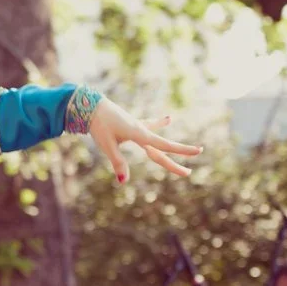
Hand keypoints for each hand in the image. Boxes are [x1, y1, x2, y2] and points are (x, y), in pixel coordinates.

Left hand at [87, 99, 201, 182]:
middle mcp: (141, 130)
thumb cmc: (98, 125)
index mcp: (139, 135)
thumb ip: (118, 162)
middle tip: (189, 173)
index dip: (181, 151)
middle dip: (175, 160)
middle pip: (161, 149)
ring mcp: (136, 125)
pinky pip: (146, 124)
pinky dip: (156, 123)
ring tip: (170, 119)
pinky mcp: (129, 123)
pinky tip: (167, 119)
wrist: (88, 105)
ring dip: (164, 131)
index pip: (164, 147)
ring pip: (155, 133)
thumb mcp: (107, 145)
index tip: (198, 151)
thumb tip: (124, 181)